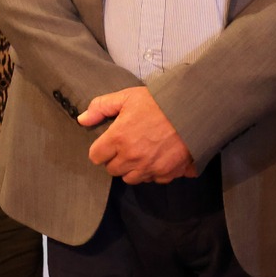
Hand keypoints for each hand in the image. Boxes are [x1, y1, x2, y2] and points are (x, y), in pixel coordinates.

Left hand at [78, 87, 197, 183]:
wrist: (193, 110)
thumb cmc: (159, 102)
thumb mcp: (127, 97)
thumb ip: (101, 107)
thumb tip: (82, 119)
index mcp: (118, 138)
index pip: (96, 157)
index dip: (101, 149)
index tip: (110, 142)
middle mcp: (131, 157)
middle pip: (112, 170)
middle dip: (116, 159)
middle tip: (127, 145)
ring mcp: (149, 168)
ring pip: (130, 178)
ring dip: (132, 168)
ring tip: (142, 152)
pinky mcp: (166, 173)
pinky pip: (152, 179)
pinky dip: (152, 171)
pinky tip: (158, 157)